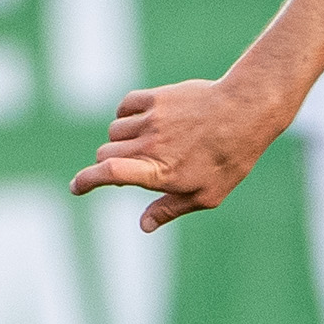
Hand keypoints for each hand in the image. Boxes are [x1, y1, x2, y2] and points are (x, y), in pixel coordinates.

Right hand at [70, 77, 288, 231]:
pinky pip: (125, 106)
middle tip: (136, 167)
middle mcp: (150, 145)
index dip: (85, 181)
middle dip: (110, 164)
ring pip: (115, 131)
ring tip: (150, 143)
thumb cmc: (231, 158)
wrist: (247, 111)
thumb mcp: (207, 195)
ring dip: (122, 140)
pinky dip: (126, 115)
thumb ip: (170, 209)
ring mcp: (152, 119)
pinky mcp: (156, 98)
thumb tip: (143, 225)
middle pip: (105, 154)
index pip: (108, 174)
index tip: (76, 187)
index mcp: (159, 172)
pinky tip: (144, 121)